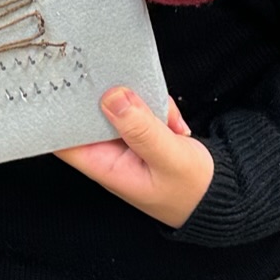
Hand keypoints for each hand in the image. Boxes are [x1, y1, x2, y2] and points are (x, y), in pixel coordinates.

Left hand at [57, 88, 212, 228]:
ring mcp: (122, 141)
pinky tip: (174, 124)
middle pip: (90, 114)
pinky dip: (157, 107)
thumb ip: (141, 129)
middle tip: (141, 97)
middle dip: (112, 98)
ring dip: (144, 104)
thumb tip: (112, 97)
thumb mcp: (170, 157)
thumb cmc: (194, 188)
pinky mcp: (138, 130)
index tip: (64, 86)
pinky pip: (137, 107)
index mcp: (104, 166)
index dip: (57, 114)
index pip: (63, 140)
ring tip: (169, 122)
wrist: (221, 193)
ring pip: (118, 105)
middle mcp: (107, 153)